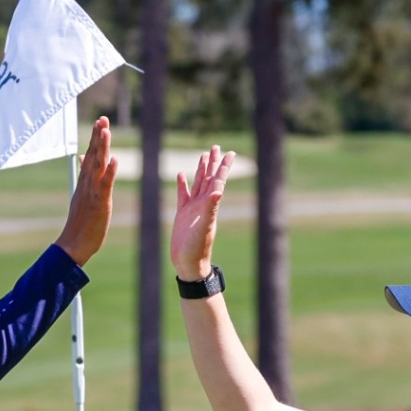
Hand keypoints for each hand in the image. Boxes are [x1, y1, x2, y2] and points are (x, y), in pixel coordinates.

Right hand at [54, 117, 117, 265]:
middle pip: (93, 156)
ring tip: (106, 131)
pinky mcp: (99, 203)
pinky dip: (109, 172)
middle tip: (102, 119)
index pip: (90, 155)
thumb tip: (82, 160)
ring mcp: (92, 192)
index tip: (100, 122)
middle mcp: (87, 184)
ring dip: (102, 148)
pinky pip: (105, 185)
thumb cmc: (80, 223)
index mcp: (84, 182)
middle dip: (98, 136)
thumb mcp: (82, 196)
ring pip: (97, 166)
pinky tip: (114, 160)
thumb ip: (84, 177)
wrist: (72, 244)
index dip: (95, 138)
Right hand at [171, 146, 235, 280]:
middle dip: (214, 162)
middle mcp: (203, 204)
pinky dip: (183, 184)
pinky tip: (181, 175)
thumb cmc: (197, 248)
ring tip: (204, 155)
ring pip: (198, 183)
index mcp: (210, 204)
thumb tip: (218, 191)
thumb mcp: (204, 227)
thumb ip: (210, 208)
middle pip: (210, 178)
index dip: (223, 166)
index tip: (229, 152)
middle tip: (217, 147)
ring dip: (201, 170)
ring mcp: (193, 208)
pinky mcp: (182, 214)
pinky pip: (183, 195)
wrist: (188, 263)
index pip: (218, 180)